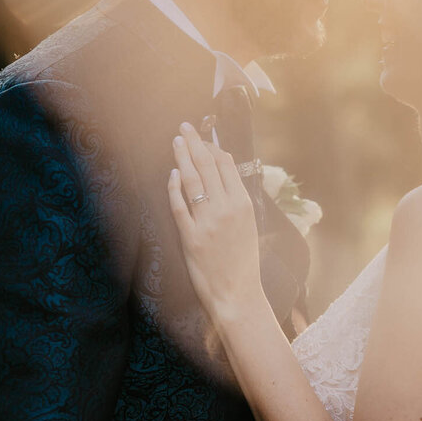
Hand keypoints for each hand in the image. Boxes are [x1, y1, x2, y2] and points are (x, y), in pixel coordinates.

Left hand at [168, 121, 265, 321]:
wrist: (237, 293)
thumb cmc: (243, 261)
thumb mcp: (249, 225)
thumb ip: (237, 200)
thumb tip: (224, 175)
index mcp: (244, 204)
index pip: (227, 166)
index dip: (213, 148)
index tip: (203, 137)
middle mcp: (227, 209)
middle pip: (208, 167)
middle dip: (195, 143)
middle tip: (185, 127)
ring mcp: (208, 222)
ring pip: (193, 181)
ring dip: (183, 157)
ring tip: (176, 141)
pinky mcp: (191, 237)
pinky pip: (180, 206)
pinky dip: (175, 188)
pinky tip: (172, 174)